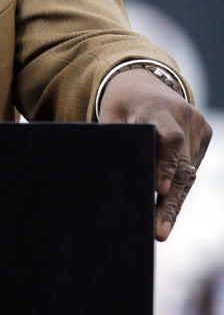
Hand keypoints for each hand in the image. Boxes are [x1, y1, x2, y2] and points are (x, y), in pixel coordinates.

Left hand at [98, 71, 211, 240]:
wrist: (142, 82)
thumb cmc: (120, 106)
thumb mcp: (110, 118)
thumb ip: (117, 144)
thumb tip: (114, 182)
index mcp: (158, 109)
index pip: (170, 139)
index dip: (167, 166)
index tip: (159, 191)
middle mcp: (184, 116)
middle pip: (182, 165)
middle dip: (169, 202)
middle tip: (158, 231)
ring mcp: (198, 125)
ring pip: (190, 172)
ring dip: (175, 203)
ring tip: (161, 230)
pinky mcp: (204, 134)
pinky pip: (193, 167)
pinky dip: (180, 189)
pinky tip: (167, 212)